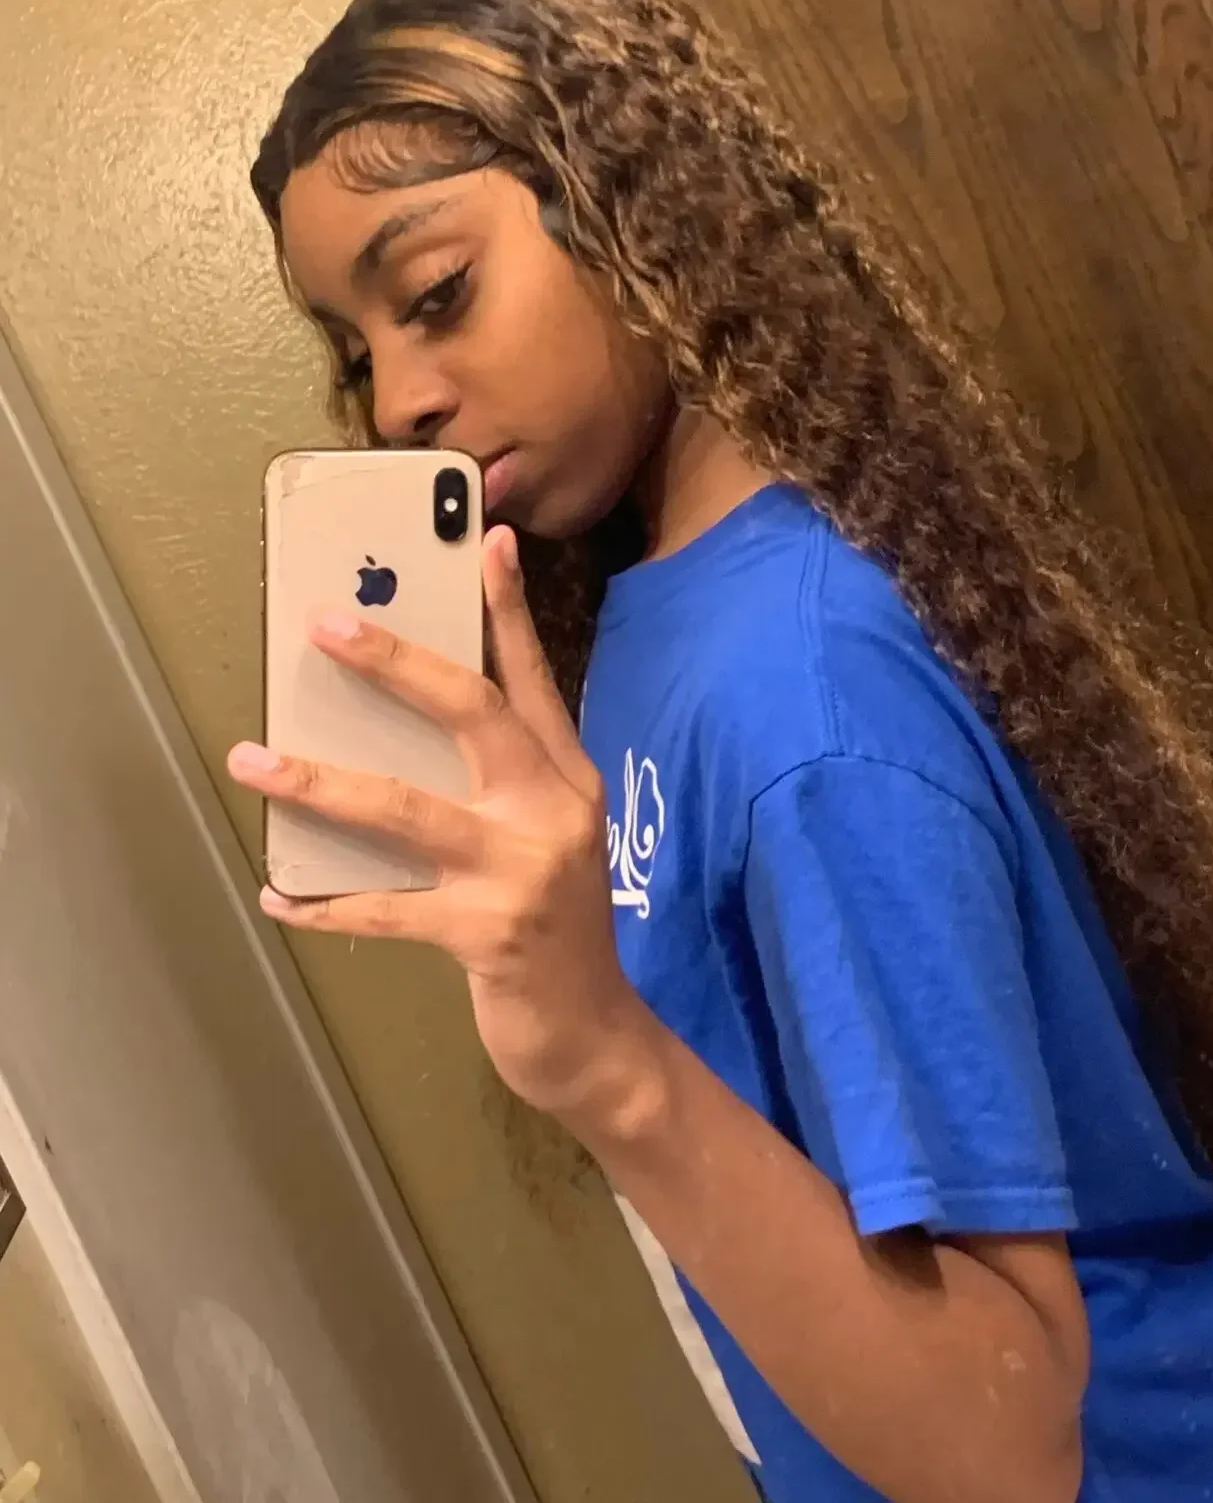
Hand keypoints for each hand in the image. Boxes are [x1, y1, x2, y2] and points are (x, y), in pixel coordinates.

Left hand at [228, 527, 658, 1130]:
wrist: (597, 1037)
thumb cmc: (556, 927)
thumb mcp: (548, 839)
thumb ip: (501, 784)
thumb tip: (398, 732)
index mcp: (568, 778)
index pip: (533, 678)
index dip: (507, 609)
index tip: (485, 540)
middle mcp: (553, 810)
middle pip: (473, 714)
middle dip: (397, 663)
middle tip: (328, 624)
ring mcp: (522, 871)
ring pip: (405, 808)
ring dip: (319, 781)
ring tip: (252, 758)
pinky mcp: (486, 933)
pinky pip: (383, 909)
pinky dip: (323, 904)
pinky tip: (279, 896)